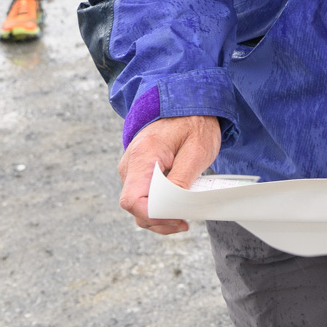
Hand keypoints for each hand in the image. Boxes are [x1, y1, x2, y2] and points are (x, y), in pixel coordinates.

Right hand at [118, 115, 221, 233]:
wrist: (187, 104)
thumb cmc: (194, 124)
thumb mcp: (196, 151)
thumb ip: (181, 179)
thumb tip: (170, 207)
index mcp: (143, 156)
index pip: (133, 200)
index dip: (154, 215)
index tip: (178, 218)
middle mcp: (130, 165)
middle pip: (135, 207)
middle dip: (159, 219)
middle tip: (185, 222)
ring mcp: (132, 170)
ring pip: (138, 206)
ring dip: (159, 216)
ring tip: (184, 217)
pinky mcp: (138, 174)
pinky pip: (143, 198)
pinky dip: (158, 208)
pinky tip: (176, 210)